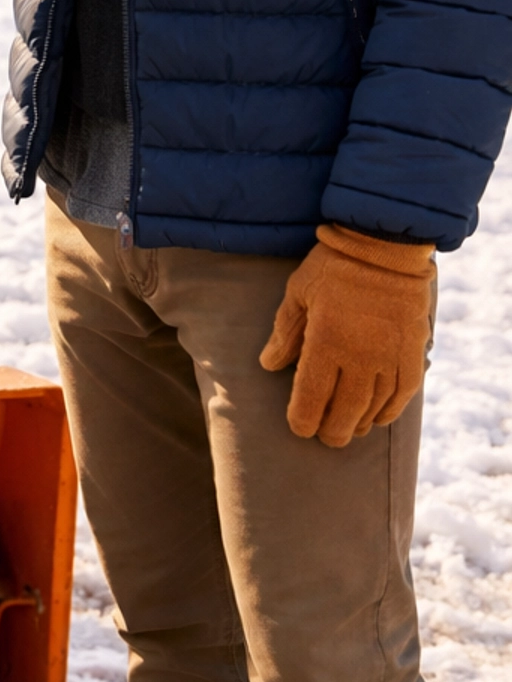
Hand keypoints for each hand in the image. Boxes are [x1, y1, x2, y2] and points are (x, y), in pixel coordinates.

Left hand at [259, 223, 433, 446]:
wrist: (386, 245)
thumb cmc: (334, 265)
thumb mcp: (299, 292)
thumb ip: (286, 333)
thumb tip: (268, 365)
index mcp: (326, 344)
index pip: (311, 400)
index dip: (302, 421)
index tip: (298, 426)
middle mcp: (360, 359)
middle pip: (344, 414)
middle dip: (331, 432)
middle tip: (324, 435)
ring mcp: (390, 358)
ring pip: (374, 409)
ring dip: (359, 424)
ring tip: (349, 429)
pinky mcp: (413, 353)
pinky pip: (403, 395)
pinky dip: (389, 411)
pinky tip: (378, 417)